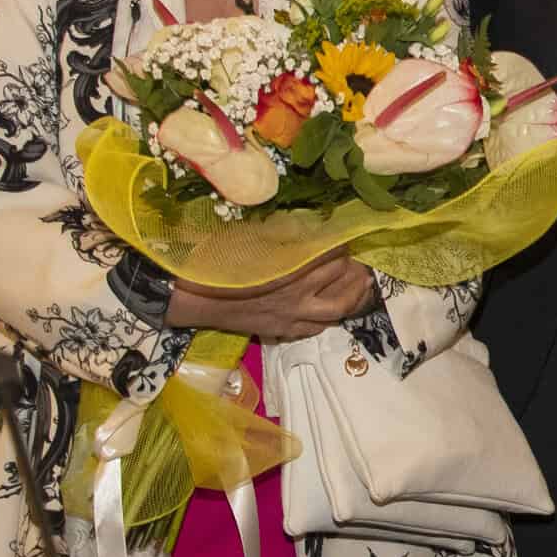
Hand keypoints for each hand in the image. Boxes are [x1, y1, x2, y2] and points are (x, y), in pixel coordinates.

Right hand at [168, 250, 377, 339]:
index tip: (347, 237)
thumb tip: (307, 225)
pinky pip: (313, 329)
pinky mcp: (280, 331)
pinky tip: (331, 310)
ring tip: (361, 285)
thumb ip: (283, 236)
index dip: (342, 247)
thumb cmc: (219, 266)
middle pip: (340, 285)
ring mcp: (290, 318)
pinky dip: (327, 318)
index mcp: (291, 271)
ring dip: (351, 297)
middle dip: (354, 272)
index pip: (332, 257)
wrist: (195, 300)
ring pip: (335, 312)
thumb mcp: (252, 241)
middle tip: (361, 262)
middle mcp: (296, 297)